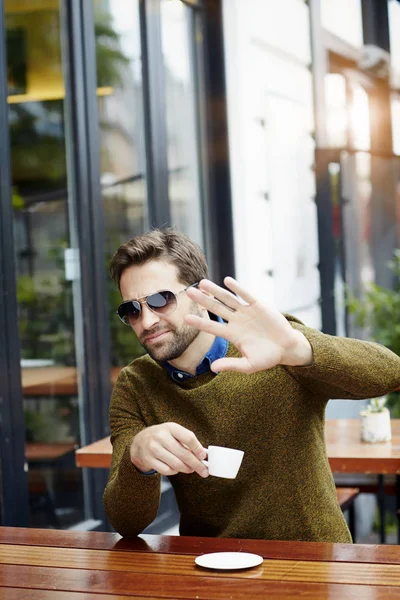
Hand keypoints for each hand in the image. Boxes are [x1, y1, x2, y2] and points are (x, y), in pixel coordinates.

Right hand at [130, 422, 208, 477]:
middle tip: (204, 471)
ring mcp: (153, 449)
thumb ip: (186, 441)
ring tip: (191, 469)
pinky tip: (176, 468)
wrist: (138, 442)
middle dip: (196, 464)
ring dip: (187, 469)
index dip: (198, 448)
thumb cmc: (161, 437)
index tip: (204, 456)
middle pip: (184, 454)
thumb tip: (202, 454)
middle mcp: (161, 437)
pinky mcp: (148, 460)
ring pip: (176, 464)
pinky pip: (167, 470)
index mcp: (170, 427)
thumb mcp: (172, 432)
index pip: (188, 437)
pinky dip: (175, 471)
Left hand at [185, 277, 312, 373]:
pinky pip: (246, 295)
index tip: (186, 318)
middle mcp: (236, 321)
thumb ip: (231, 365)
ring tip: (202, 282)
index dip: (200, 323)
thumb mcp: (249, 365)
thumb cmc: (267, 358)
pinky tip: (227, 281)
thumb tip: (212, 368)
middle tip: (188, 292)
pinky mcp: (259, 306)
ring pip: (228, 299)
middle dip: (203, 300)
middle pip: (216, 309)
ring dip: (215, 291)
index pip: (212, 327)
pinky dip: (237, 288)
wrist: (287, 348)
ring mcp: (246, 312)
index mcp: (232, 335)